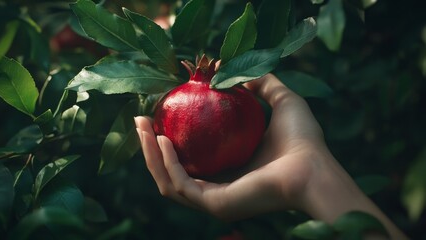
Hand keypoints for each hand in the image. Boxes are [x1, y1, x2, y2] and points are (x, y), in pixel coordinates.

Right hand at [134, 73, 327, 219]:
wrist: (314, 167)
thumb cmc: (302, 139)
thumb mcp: (280, 99)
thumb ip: (259, 83)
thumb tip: (229, 68)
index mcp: (229, 168)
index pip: (190, 156)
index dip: (169, 136)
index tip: (157, 112)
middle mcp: (218, 186)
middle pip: (172, 170)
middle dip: (150, 146)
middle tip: (139, 119)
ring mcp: (214, 199)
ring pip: (168, 181)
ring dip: (150, 155)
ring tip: (141, 127)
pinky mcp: (214, 204)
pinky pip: (180, 184)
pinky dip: (167, 163)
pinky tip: (163, 139)